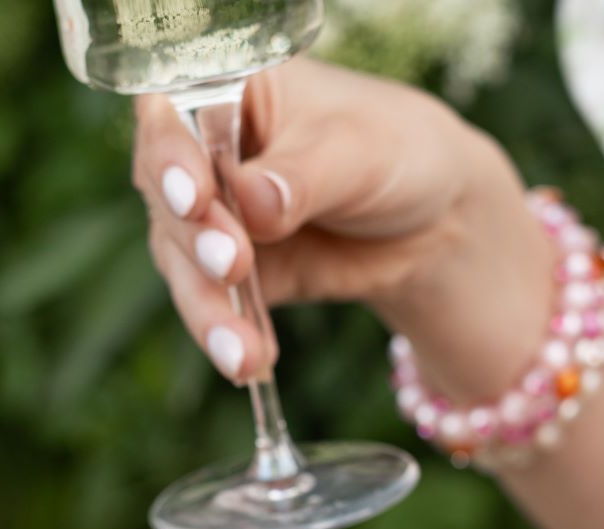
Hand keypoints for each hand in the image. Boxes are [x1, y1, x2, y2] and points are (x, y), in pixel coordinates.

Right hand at [133, 58, 553, 392]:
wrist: (434, 219)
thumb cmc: (394, 151)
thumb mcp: (357, 151)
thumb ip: (302, 176)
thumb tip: (251, 203)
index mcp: (224, 91)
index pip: (172, 116)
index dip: (172, 157)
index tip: (195, 196)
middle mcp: (203, 156)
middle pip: (169, 199)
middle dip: (196, 241)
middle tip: (231, 266)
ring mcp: (214, 221)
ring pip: (186, 265)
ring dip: (209, 310)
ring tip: (240, 351)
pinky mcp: (235, 277)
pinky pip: (220, 308)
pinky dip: (231, 335)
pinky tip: (249, 362)